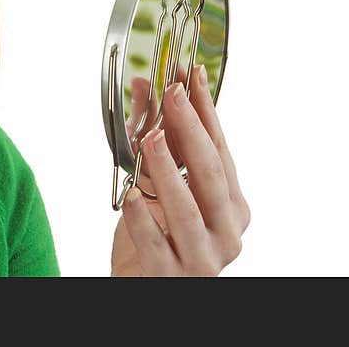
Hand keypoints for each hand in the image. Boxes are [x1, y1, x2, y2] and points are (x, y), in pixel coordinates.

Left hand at [111, 64, 250, 275]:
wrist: (142, 284)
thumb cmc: (156, 234)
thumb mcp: (155, 182)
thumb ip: (153, 137)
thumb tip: (143, 85)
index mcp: (231, 205)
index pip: (220, 149)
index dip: (205, 110)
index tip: (191, 75)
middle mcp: (226, 230)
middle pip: (210, 173)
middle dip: (190, 130)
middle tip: (172, 95)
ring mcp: (204, 257)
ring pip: (187, 209)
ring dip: (167, 169)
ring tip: (150, 138)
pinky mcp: (173, 276)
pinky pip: (156, 244)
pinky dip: (142, 218)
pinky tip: (129, 196)